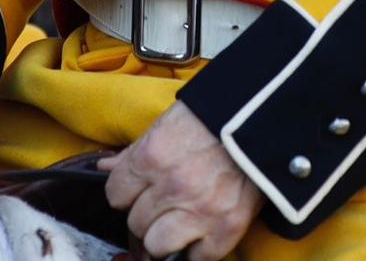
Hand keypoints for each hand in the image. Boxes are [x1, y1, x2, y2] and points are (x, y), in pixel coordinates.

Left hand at [100, 103, 262, 260]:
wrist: (262, 120)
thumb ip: (134, 152)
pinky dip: (195, 251)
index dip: (125, 194)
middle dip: (143, 217)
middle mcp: (172, 187)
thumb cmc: (212, 118)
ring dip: (163, 239)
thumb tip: (103, 167)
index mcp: (152, 158)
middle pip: (135, 223)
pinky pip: (197, 259)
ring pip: (157, 246)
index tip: (135, 193)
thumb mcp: (167, 125)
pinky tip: (198, 236)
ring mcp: (200, 211)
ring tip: (173, 227)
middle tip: (157, 210)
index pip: (115, 195)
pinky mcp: (227, 228)